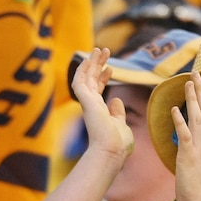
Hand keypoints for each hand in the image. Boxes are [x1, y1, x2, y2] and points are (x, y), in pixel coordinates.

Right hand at [71, 48, 133, 162]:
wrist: (112, 151)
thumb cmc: (118, 144)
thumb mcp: (120, 124)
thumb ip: (117, 113)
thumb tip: (117, 100)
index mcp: (99, 111)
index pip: (99, 90)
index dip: (104, 78)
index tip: (111, 68)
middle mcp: (91, 106)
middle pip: (92, 80)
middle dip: (98, 64)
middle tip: (105, 50)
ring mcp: (87, 103)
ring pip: (86, 77)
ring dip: (92, 62)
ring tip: (100, 49)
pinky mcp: (85, 101)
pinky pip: (80, 81)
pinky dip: (82, 70)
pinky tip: (88, 60)